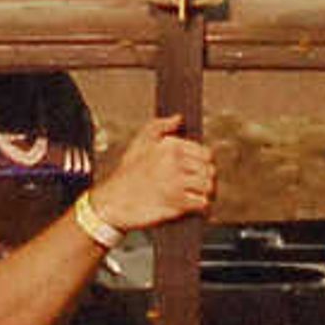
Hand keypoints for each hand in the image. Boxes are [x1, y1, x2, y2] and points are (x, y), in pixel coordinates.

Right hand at [90, 115, 215, 232]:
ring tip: (200, 195)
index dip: (205, 162)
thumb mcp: (139, 143)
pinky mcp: (176, 203)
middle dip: (208, 178)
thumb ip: (159, 126)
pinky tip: (195, 206)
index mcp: (170, 147)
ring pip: (208, 186)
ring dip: (207, 192)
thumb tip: (178, 118)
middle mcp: (175, 163)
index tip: (198, 170)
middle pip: (209, 170)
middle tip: (200, 185)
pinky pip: (202, 203)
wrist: (114, 202)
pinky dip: (201, 206)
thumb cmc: (128, 173)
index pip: (205, 153)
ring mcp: (176, 183)